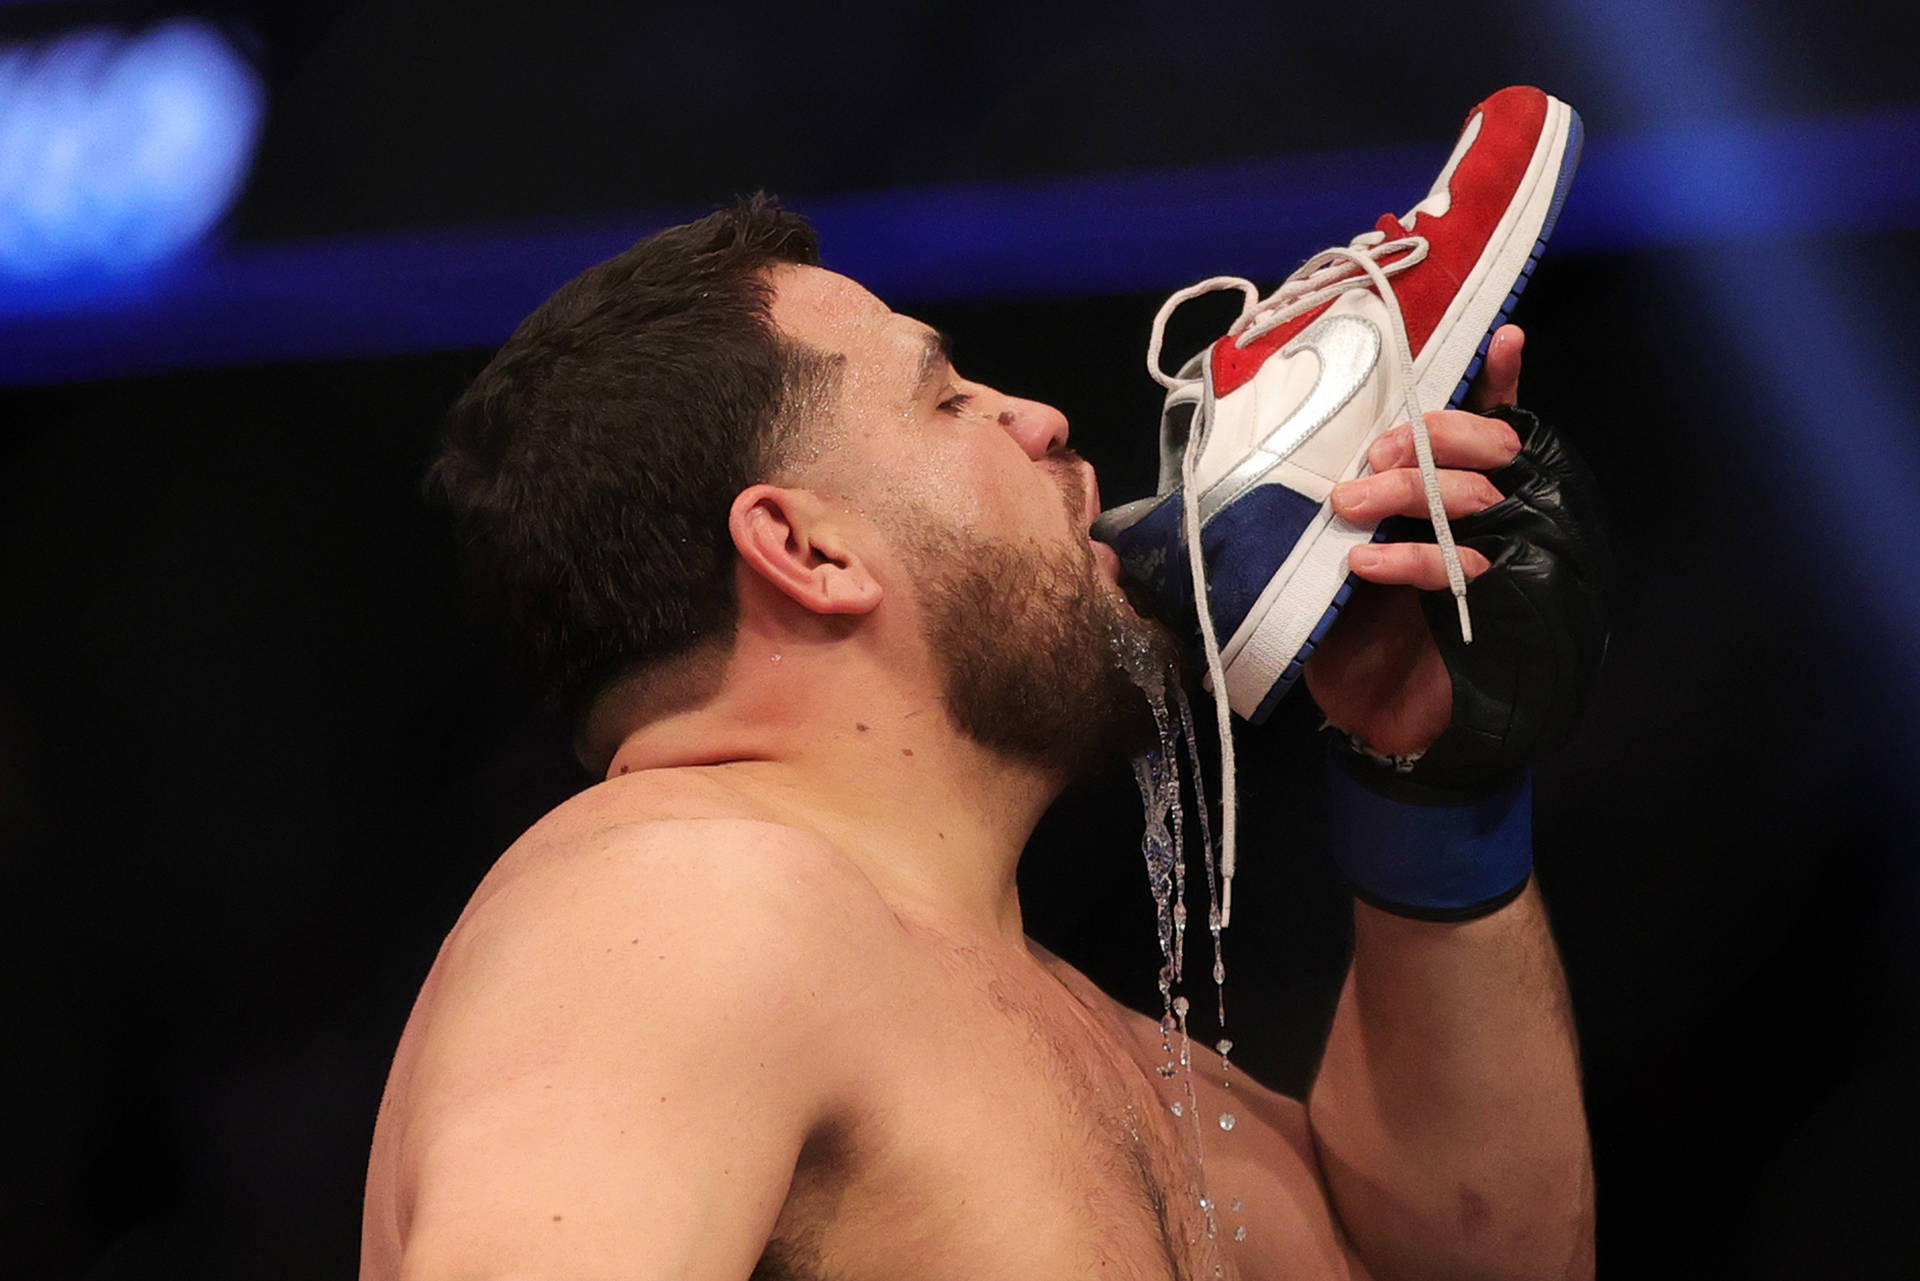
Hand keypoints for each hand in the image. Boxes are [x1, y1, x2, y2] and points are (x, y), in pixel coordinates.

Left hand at [1303, 326, 1526, 755]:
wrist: (1378, 721)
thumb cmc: (1358, 629)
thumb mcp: (1340, 551)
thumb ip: (1347, 500)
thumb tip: (1305, 440)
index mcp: (1457, 495)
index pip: (1491, 425)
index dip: (1498, 381)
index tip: (1500, 337)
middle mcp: (1489, 520)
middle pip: (1493, 447)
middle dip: (1434, 437)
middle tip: (1374, 452)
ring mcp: (1497, 563)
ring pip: (1476, 495)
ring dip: (1410, 487)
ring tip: (1351, 502)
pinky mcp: (1492, 612)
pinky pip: (1462, 565)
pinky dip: (1410, 557)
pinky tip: (1367, 562)